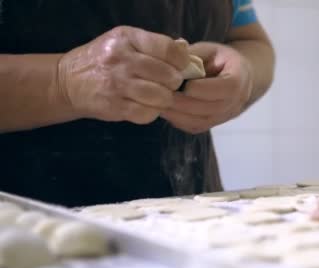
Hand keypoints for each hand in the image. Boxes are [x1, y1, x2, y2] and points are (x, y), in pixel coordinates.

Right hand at [57, 26, 189, 123]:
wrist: (68, 81)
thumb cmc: (105, 60)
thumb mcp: (126, 42)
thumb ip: (154, 46)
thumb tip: (185, 54)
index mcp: (128, 38)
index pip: (168, 49)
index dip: (181, 61)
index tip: (180, 66)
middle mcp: (122, 60)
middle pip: (168, 75)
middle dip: (174, 82)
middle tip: (168, 84)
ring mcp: (117, 84)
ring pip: (161, 96)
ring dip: (165, 99)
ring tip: (158, 95)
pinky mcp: (115, 106)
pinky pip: (147, 114)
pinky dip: (152, 112)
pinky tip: (146, 106)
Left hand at [161, 42, 253, 133]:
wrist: (235, 76)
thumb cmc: (219, 59)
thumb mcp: (208, 50)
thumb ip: (193, 55)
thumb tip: (172, 56)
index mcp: (241, 77)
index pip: (227, 87)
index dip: (203, 88)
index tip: (179, 82)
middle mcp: (238, 101)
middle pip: (213, 108)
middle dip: (186, 103)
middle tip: (162, 95)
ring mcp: (227, 115)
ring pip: (204, 121)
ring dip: (179, 114)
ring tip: (159, 103)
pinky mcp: (214, 124)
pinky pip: (197, 127)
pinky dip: (179, 120)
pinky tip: (165, 110)